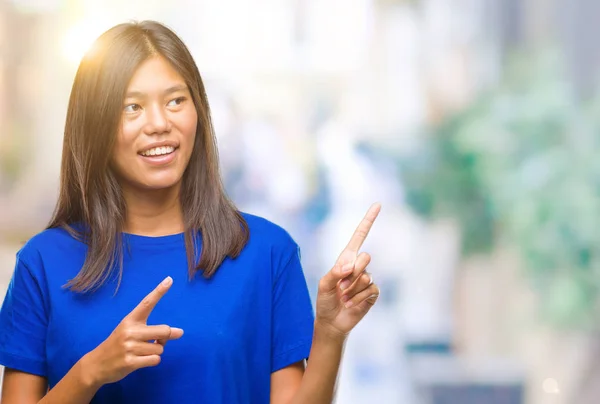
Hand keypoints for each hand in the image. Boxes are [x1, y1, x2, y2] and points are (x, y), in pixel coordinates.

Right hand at [83, 276, 183, 385]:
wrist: (96, 364)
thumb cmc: (119, 345)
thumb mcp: (130, 332)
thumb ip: (153, 331)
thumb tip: (179, 332)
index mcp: (130, 319)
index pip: (147, 303)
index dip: (159, 291)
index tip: (170, 279)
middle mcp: (130, 331)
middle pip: (164, 331)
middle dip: (166, 337)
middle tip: (158, 340)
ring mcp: (129, 347)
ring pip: (160, 348)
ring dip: (156, 352)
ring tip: (142, 352)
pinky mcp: (130, 362)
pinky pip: (155, 360)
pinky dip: (152, 361)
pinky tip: (141, 361)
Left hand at [315, 203, 380, 338]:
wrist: (331, 321)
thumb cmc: (325, 300)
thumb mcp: (324, 285)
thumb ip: (334, 272)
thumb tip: (349, 265)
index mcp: (346, 258)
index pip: (360, 235)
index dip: (368, 220)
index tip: (377, 205)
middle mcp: (359, 266)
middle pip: (365, 257)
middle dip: (352, 272)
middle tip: (341, 286)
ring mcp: (367, 279)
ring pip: (366, 276)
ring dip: (352, 289)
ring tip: (343, 297)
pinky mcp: (372, 293)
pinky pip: (370, 290)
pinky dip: (357, 299)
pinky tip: (350, 304)